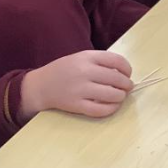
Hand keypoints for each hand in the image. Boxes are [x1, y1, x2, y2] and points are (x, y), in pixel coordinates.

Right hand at [19, 50, 133, 121]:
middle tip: (127, 88)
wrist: (40, 85)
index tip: (128, 74)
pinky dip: (111, 109)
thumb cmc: (65, 70)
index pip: (117, 61)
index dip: (127, 69)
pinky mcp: (76, 105)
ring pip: (112, 95)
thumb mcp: (80, 58)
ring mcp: (79, 89)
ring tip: (120, 97)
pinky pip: (100, 110)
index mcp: (87, 57)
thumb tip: (124, 73)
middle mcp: (84, 71)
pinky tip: (112, 106)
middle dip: (126, 85)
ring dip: (121, 97)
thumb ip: (100, 62)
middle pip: (117, 79)